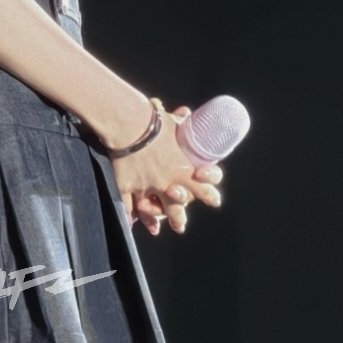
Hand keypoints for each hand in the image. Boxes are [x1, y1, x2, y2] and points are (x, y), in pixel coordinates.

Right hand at [114, 100, 222, 236]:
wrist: (130, 125)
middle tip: (181, 226)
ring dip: (156, 219)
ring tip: (157, 229)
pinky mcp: (128, 187)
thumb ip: (181, 122)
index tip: (214, 200)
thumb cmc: (154, 122)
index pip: (202, 188)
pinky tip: (131, 224)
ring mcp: (147, 187)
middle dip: (179, 217)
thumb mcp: (173, 122)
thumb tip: (186, 112)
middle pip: (178, 205)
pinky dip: (129, 217)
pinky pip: (128, 207)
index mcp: (183, 170)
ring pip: (154, 210)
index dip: (209, 194)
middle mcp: (167, 183)